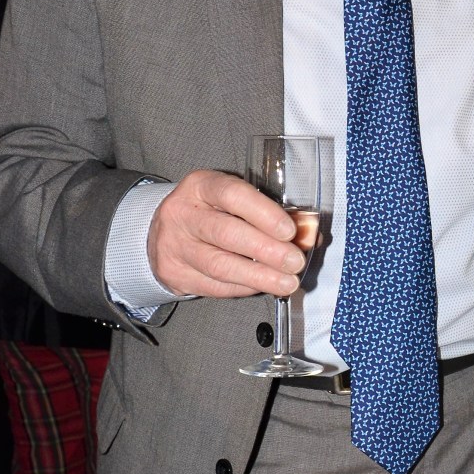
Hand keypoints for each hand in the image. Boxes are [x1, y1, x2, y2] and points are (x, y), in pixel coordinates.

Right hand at [146, 169, 305, 299]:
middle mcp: (182, 214)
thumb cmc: (209, 211)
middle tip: (294, 262)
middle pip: (226, 233)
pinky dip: (244, 287)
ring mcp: (174, 246)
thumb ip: (269, 213)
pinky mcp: (174, 274)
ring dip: (259, 277)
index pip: (232, 195)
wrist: (165, 232)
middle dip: (266, 250)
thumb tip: (308, 236)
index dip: (264, 214)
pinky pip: (215, 286)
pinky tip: (262, 285)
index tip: (290, 231)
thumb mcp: (234, 200)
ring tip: (286, 282)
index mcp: (201, 186)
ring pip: (220, 265)